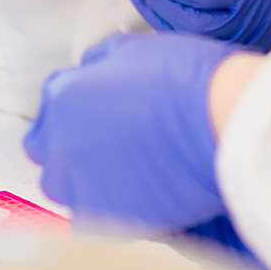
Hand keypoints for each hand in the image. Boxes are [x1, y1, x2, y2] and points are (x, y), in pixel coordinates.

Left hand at [23, 32, 234, 233]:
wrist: (224, 121)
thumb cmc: (191, 82)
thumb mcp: (136, 49)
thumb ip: (102, 63)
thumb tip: (95, 70)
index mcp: (65, 97)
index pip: (51, 104)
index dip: (77, 106)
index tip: (95, 112)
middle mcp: (62, 144)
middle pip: (46, 149)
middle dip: (69, 144)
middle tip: (107, 141)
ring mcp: (81, 186)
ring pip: (64, 188)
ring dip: (84, 179)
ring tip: (125, 170)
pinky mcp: (106, 220)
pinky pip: (91, 220)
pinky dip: (109, 209)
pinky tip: (138, 194)